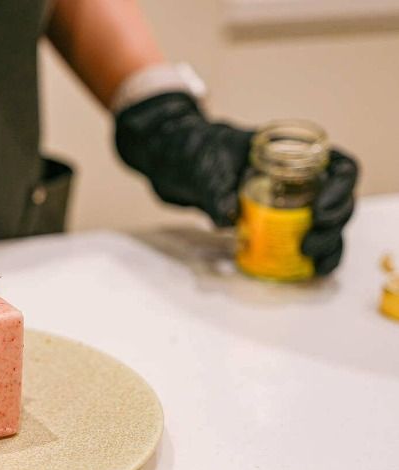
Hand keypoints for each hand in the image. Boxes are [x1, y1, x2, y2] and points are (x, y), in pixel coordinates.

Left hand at [115, 92, 358, 274]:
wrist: (174, 163)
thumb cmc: (195, 152)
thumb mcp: (204, 165)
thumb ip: (215, 190)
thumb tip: (226, 220)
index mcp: (292, 152)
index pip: (339, 167)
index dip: (340, 190)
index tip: (320, 213)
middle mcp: (299, 178)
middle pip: (337, 202)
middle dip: (332, 227)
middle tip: (309, 246)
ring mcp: (289, 202)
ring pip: (326, 226)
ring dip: (327, 247)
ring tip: (312, 264)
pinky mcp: (275, 225)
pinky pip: (302, 242)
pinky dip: (310, 259)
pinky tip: (307, 273)